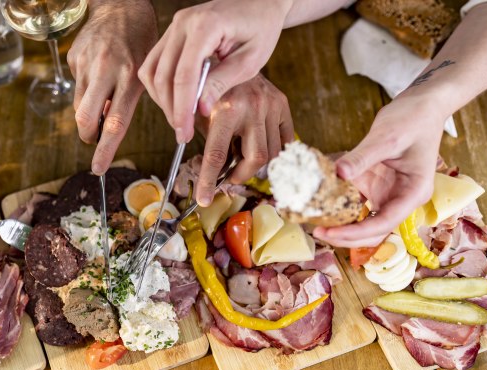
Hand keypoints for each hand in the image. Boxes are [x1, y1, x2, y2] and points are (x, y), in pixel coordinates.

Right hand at [67, 0, 156, 174]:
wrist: (121, 6)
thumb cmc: (141, 42)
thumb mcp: (147, 71)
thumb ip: (130, 100)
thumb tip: (109, 127)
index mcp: (131, 77)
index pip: (115, 123)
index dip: (105, 150)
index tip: (98, 168)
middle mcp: (107, 70)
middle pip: (86, 118)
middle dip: (87, 135)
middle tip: (93, 137)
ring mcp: (87, 63)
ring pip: (78, 105)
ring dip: (87, 112)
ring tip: (103, 97)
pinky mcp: (74, 57)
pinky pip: (76, 85)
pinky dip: (86, 88)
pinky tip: (98, 73)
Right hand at [138, 0, 292, 143]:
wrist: (260, 1)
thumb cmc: (261, 26)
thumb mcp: (251, 59)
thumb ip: (223, 82)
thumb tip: (199, 109)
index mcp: (206, 25)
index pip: (184, 75)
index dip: (182, 109)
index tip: (184, 133)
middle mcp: (183, 23)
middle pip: (163, 75)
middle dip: (171, 109)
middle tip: (183, 133)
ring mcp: (174, 26)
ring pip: (152, 70)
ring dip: (162, 99)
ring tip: (180, 119)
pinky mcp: (172, 33)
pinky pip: (155, 63)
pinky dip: (161, 86)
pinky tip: (176, 101)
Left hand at [194, 75, 292, 205]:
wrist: (232, 53)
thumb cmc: (212, 89)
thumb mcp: (202, 114)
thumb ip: (209, 142)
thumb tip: (213, 177)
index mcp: (224, 109)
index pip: (216, 156)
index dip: (209, 181)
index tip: (204, 199)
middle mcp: (251, 106)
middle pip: (254, 159)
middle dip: (241, 174)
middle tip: (230, 176)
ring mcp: (270, 104)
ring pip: (272, 153)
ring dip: (255, 163)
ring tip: (241, 154)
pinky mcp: (282, 103)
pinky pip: (284, 140)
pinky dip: (273, 151)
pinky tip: (257, 145)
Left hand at [313, 96, 444, 247]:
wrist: (421, 105)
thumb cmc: (412, 119)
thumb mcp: (386, 137)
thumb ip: (362, 157)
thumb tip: (338, 172)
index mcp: (413, 192)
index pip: (384, 223)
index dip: (356, 233)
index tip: (330, 232)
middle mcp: (402, 198)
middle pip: (374, 230)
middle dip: (346, 236)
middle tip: (317, 231)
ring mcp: (389, 193)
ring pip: (365, 221)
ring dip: (342, 226)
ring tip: (314, 223)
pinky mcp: (376, 185)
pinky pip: (357, 203)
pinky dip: (340, 206)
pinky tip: (320, 204)